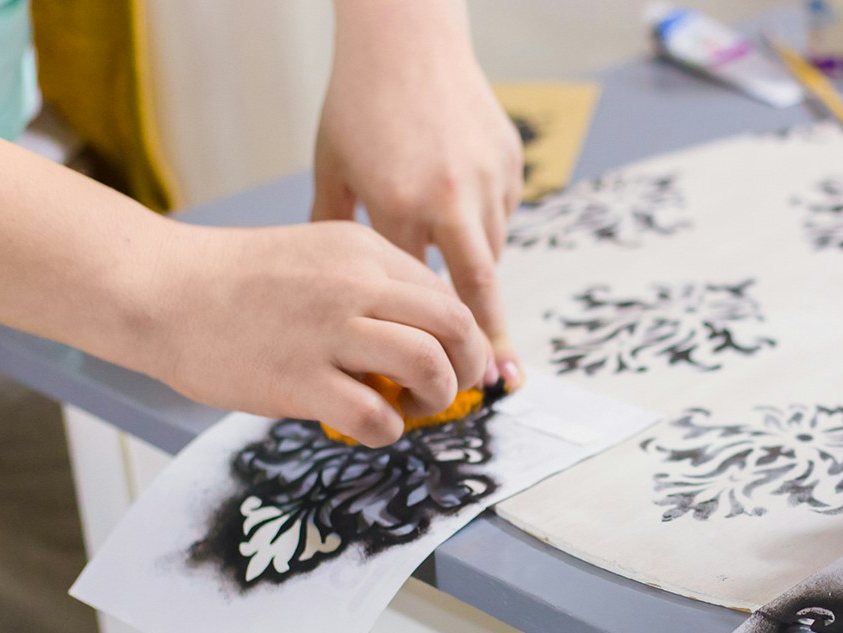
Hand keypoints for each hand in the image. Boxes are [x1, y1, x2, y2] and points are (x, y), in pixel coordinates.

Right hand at [140, 220, 488, 447]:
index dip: (462, 338)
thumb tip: (427, 336)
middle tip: (448, 389)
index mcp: (363, 251)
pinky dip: (388, 431)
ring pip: (428, 365)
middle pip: (454, 326)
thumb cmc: (237, 283)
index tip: (453, 362)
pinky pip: (376, 416)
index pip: (446, 295)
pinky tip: (370, 427)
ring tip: (408, 407)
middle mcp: (355, 285)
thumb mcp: (317, 258)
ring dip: (434, 398)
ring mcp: (327, 332)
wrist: (160, 290)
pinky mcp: (299, 379)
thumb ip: (371, 287)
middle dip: (468, 367)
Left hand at [313, 0, 524, 387]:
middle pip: (477, 289)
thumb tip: (341, 289)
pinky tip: (458, 205)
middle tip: (502, 384)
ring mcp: (485, 180)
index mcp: (399, 204)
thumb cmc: (358, 104)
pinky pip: (502, 213)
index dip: (420, 331)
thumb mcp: (333, 168)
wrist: (406, 38)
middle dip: (491, 340)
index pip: (415, 289)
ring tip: (456, 274)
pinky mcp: (509, 163)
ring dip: (475, 271)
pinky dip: (483, 223)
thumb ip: (335, 228)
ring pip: (491, 250)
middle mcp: (449, 197)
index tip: (437, 375)